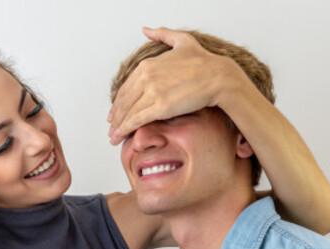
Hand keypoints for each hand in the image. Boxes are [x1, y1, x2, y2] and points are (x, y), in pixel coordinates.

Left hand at [108, 26, 248, 144]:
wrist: (218, 76)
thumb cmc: (204, 61)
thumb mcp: (181, 40)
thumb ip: (162, 34)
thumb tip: (145, 29)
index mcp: (147, 65)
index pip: (125, 88)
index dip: (118, 103)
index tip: (114, 113)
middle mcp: (146, 77)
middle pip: (123, 102)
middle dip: (116, 118)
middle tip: (111, 129)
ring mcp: (152, 92)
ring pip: (128, 112)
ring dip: (118, 127)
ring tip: (114, 137)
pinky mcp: (160, 107)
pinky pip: (137, 120)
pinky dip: (126, 129)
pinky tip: (121, 136)